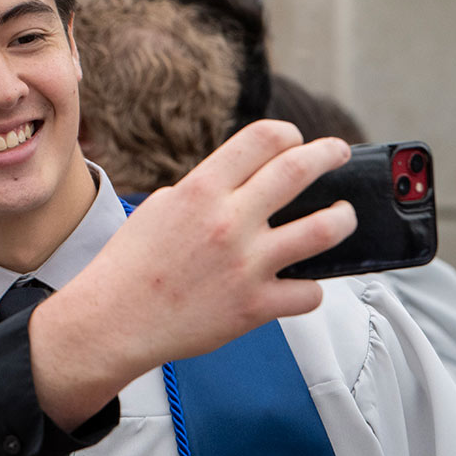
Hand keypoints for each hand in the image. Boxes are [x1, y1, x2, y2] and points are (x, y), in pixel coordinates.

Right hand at [30, 120, 355, 428]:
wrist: (112, 321)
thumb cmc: (128, 267)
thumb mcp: (159, 209)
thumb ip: (204, 193)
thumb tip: (241, 186)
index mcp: (200, 191)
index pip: (263, 139)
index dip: (288, 134)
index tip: (296, 140)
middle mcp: (228, 221)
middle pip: (301, 169)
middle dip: (329, 154)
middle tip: (338, 153)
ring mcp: (247, 264)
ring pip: (325, 229)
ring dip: (343, 217)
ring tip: (343, 215)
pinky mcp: (256, 306)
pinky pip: (309, 292)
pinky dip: (309, 287)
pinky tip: (300, 284)